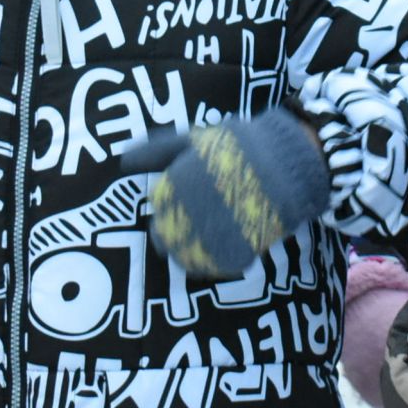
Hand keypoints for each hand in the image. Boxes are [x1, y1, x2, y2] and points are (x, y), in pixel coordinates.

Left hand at [121, 109, 329, 276]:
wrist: (285, 165)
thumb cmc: (236, 148)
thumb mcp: (191, 141)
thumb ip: (155, 152)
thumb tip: (122, 161)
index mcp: (172, 189)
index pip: (156, 217)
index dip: (165, 218)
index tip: (179, 211)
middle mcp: (185, 217)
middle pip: (166, 241)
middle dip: (176, 236)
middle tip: (197, 225)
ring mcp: (209, 239)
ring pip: (187, 258)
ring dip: (194, 251)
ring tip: (211, 237)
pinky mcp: (233, 255)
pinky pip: (214, 266)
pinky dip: (216, 261)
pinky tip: (227, 248)